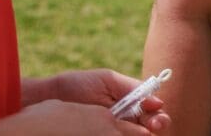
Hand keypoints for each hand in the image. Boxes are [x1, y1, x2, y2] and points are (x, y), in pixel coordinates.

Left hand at [25, 70, 169, 132]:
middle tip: (156, 126)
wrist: (50, 99)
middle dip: (158, 124)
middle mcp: (126, 118)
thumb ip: (132, 88)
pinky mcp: (104, 135)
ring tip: (146, 132)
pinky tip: (127, 135)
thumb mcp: (107, 81)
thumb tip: (157, 100)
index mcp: (130, 102)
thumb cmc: (77, 86)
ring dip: (147, 134)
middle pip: (151, 126)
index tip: (157, 116)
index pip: (153, 111)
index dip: (159, 115)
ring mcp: (114, 130)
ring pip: (139, 134)